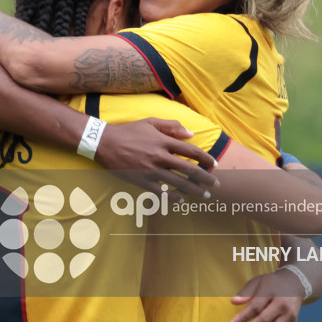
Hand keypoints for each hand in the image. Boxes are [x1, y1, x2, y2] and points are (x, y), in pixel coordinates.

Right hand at [95, 118, 218, 201]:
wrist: (105, 143)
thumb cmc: (129, 131)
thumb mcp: (151, 122)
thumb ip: (171, 126)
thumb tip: (191, 134)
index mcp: (163, 141)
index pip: (191, 150)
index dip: (205, 158)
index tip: (215, 164)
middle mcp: (159, 156)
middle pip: (189, 169)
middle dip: (205, 178)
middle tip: (215, 185)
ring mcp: (151, 170)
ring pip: (178, 183)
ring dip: (193, 190)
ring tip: (204, 195)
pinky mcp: (141, 180)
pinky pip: (161, 192)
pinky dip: (173, 197)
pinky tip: (181, 200)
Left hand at [229, 270, 304, 321]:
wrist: (295, 283)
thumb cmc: (271, 284)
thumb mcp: (258, 282)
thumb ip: (246, 292)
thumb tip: (233, 301)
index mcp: (270, 292)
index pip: (255, 307)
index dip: (242, 317)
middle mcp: (281, 304)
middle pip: (263, 321)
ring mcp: (288, 315)